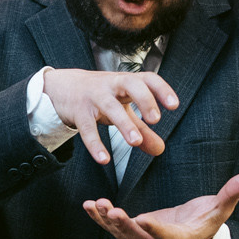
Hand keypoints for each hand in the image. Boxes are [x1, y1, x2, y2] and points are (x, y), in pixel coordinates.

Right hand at [42, 66, 179, 165]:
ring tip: (136, 142)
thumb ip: (142, 128)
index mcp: (127, 82)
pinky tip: (104, 159)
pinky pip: (87, 128)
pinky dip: (95, 144)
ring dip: (124, 124)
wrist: (64, 87)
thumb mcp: (123, 109)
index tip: (174, 105)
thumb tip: (160, 149)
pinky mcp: (79, 111)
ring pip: (110, 106)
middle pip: (131, 83)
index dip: (162, 89)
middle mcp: (112, 85)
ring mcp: (94, 96)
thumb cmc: (101, 96)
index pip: (148, 79)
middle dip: (144, 100)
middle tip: (155, 120)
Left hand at [84, 172, 238, 238]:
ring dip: (106, 220)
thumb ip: (232, 193)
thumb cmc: (206, 222)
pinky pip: (113, 227)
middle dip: (123, 225)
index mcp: (180, 238)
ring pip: (120, 233)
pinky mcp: (132, 231)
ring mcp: (142, 238)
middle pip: (138, 236)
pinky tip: (88, 205)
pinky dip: (99, 217)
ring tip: (95, 205)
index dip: (155, 229)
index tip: (144, 220)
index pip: (167, 234)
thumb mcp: (220, 209)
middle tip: (111, 211)